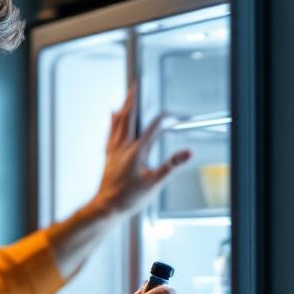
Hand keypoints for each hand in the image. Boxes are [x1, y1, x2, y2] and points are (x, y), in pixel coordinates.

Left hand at [93, 84, 191, 216]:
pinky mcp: (109, 156)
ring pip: (119, 122)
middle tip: (138, 85)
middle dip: (135, 100)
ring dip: (125, 107)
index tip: (175, 114)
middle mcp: (123, 147)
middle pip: (129, 117)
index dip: (165, 118)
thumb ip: (171, 165)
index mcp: (136, 151)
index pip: (153, 127)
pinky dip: (114, 121)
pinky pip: (111, 132)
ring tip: (127, 95)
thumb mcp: (154, 183)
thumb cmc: (128, 198)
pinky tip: (113, 115)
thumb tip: (187, 152)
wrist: (106, 208)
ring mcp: (114, 151)